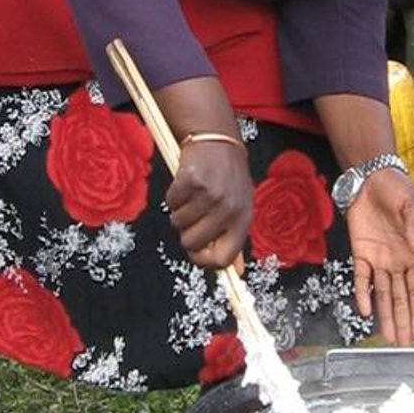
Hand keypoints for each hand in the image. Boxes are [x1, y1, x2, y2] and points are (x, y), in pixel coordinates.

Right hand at [166, 138, 254, 268]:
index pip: (223, 258)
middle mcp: (228, 208)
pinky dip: (173, 196)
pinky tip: (186, 185)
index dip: (204, 262)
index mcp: (243, 219)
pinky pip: (170, 203)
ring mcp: (209, 194)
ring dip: (180, 212)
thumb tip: (234, 271)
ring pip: (178, 223)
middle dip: (186, 233)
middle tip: (193, 216)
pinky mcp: (190, 180)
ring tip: (193, 196)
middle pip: (192, 243)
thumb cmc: (228, 178)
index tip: (196, 255)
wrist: (218, 141)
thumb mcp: (240, 206)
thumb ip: (233, 236)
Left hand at [345, 169, 413, 346]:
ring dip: (386, 314)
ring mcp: (379, 259)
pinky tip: (365, 312)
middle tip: (405, 343)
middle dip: (403, 320)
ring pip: (382, 294)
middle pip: (400, 297)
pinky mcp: (360, 252)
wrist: (372, 177)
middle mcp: (397, 261)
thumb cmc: (399, 189)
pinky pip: (361, 278)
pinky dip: (363, 294)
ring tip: (389, 337)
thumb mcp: (413, 206)